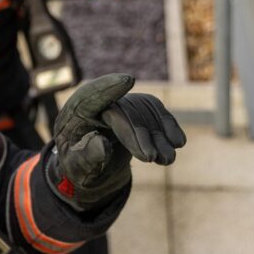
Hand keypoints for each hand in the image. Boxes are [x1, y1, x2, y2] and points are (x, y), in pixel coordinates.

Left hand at [48, 74, 185, 210]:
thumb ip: (88, 157)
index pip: (90, 96)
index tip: (128, 80)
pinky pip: (153, 114)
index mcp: (74, 115)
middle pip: (122, 111)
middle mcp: (97, 104)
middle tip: (151, 158)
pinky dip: (167, 127)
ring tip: (167, 160)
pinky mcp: (135, 112)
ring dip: (158, 135)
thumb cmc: (78, 170)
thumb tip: (103, 144)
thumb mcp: (77, 169)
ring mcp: (118, 106)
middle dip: (140, 133)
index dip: (108, 87)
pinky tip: (178, 142)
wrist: (89, 172)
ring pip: (142, 112)